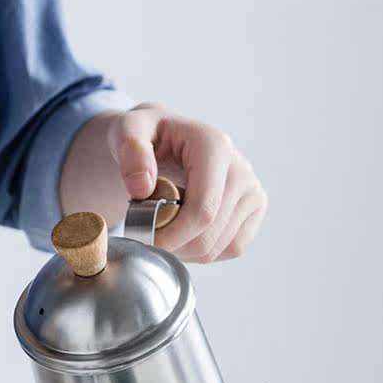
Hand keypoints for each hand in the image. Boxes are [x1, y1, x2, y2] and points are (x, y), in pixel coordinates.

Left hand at [107, 104, 266, 261]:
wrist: (164, 141)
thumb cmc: (147, 137)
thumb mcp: (128, 131)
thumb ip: (131, 152)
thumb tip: (142, 187)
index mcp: (215, 147)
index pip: (202, 210)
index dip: (171, 236)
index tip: (144, 239)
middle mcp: (241, 169)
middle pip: (209, 235)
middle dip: (173, 245)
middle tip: (147, 233)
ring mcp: (251, 191)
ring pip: (218, 247)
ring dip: (184, 249)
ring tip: (164, 226)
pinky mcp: (254, 210)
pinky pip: (231, 248)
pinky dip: (203, 251)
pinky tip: (184, 232)